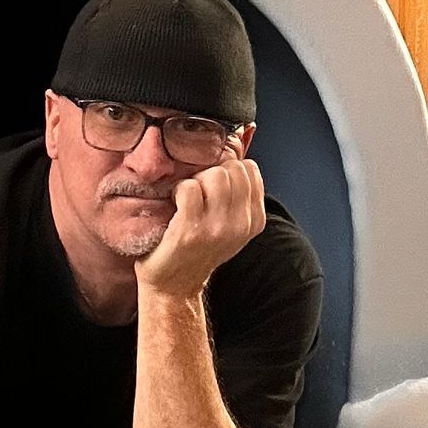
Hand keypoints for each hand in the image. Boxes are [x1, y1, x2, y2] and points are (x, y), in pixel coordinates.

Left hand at [134, 156, 264, 297]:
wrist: (174, 285)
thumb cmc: (198, 247)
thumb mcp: (228, 222)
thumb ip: (237, 191)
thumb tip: (238, 143)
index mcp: (254, 220)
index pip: (250, 169)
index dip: (228, 166)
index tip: (213, 182)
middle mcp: (240, 225)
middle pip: (233, 168)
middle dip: (212, 171)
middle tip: (199, 190)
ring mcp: (217, 229)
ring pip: (215, 175)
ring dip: (197, 179)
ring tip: (189, 197)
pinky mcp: (191, 231)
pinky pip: (190, 188)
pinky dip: (179, 189)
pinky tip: (176, 203)